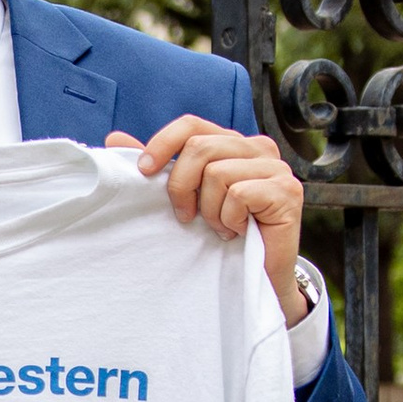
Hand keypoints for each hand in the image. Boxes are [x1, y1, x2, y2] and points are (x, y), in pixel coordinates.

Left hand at [109, 117, 309, 324]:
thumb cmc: (221, 235)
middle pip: (200, 148)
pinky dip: (230, 219)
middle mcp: (258, 147)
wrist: (257, 276)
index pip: (192, 125)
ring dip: (210, 210)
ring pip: (217, 173)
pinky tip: (238, 232)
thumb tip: (115, 137)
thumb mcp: (185, 197)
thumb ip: (158, 167)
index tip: (144, 171)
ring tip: (220, 227)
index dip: (164, 143)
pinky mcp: (287, 191)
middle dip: (181, 186)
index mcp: (233, 143)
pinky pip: (239, 195)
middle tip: (185, 216)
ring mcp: (277, 167)